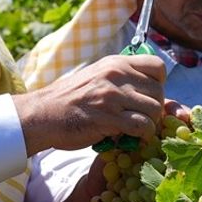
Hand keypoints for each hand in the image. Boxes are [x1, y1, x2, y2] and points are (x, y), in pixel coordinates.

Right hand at [14, 53, 165, 154]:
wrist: (43, 114)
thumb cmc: (71, 100)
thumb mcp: (98, 78)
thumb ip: (124, 81)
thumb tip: (156, 92)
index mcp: (116, 63)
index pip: (157, 66)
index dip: (159, 84)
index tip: (147, 97)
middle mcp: (116, 74)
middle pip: (159, 91)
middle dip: (154, 109)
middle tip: (140, 119)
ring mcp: (112, 95)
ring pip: (155, 110)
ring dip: (149, 124)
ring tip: (135, 129)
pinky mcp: (108, 117)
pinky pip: (143, 126)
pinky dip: (143, 135)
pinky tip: (132, 138)